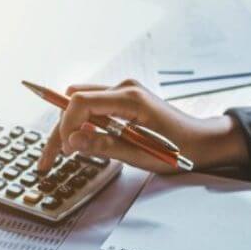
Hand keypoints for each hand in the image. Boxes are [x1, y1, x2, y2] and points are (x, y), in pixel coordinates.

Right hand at [39, 79, 248, 173]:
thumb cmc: (177, 150)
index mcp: (130, 98)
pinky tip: (81, 144)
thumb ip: (103, 145)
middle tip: (48, 161)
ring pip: (80, 104)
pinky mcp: (123, 100)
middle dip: (59, 130)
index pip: (81, 102)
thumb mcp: (139, 153)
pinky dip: (82, 125)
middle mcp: (124, 88)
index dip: (65, 125)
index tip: (63, 151)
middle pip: (75, 102)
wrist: (201, 143)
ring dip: (68, 128)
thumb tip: (71, 141)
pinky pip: (92, 108)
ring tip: (61, 155)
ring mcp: (123, 92)